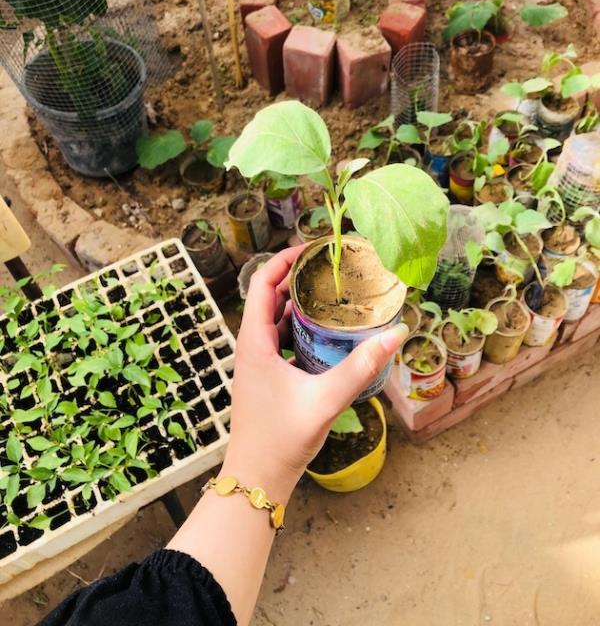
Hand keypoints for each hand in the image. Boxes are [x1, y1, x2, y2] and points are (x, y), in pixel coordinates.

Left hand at [220, 245, 408, 501]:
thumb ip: (360, 368)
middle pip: (269, 296)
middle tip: (331, 266)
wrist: (257, 479)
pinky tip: (326, 332)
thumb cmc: (280, 440)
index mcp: (253, 342)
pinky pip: (280, 339)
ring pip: (275, 318)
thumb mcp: (325, 400)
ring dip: (299, 302)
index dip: (284, 260)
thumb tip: (395, 335)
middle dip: (297, 277)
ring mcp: (257, 362)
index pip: (263, 284)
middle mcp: (251, 346)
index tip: (313, 248)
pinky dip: (300, 326)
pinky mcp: (266, 376)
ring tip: (332, 291)